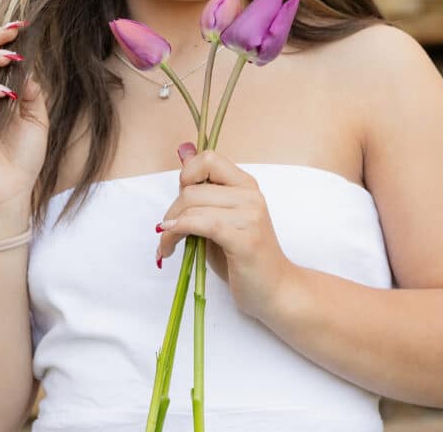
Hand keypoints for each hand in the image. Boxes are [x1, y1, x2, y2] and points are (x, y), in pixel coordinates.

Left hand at [156, 146, 291, 320]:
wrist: (276, 292)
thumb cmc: (243, 259)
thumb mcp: (218, 219)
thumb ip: (202, 191)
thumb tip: (183, 151)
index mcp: (246, 185)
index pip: (209, 158)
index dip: (187, 174)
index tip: (181, 200)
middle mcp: (251, 195)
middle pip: (193, 187)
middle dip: (171, 211)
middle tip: (166, 231)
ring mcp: (250, 216)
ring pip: (192, 205)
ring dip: (169, 227)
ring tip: (166, 245)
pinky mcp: (244, 239)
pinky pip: (200, 224)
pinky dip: (176, 234)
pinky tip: (170, 248)